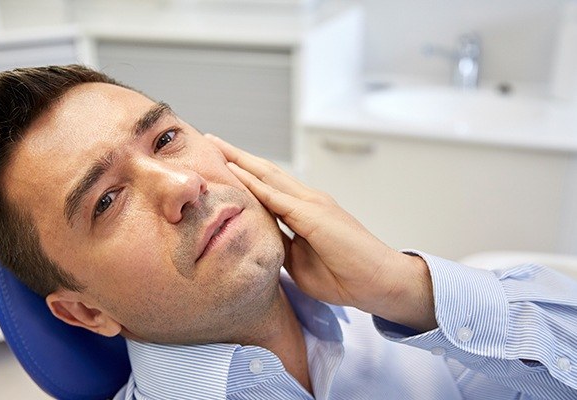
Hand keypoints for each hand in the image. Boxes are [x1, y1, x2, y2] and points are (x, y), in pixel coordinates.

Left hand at [206, 135, 436, 331]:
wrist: (379, 283)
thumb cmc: (344, 276)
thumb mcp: (300, 263)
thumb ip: (281, 247)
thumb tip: (259, 242)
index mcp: (304, 211)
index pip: (267, 186)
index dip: (243, 173)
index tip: (220, 163)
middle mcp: (307, 200)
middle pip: (265, 172)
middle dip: (236, 156)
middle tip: (211, 141)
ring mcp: (312, 203)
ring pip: (268, 175)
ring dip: (240, 160)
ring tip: (216, 145)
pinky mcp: (314, 215)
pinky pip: (276, 197)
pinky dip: (254, 183)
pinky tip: (235, 171)